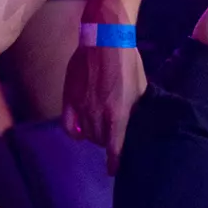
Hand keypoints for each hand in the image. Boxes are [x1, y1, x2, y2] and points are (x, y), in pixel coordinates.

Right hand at [61, 41, 145, 173]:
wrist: (104, 38)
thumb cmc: (127, 61)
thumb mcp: (139, 87)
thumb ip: (134, 108)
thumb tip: (133, 122)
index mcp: (118, 113)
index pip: (114, 147)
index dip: (114, 161)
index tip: (113, 169)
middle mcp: (97, 114)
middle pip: (98, 141)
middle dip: (105, 142)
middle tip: (110, 136)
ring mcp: (81, 106)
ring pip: (84, 134)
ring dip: (92, 135)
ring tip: (98, 129)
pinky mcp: (69, 97)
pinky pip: (67, 125)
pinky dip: (74, 132)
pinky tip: (79, 131)